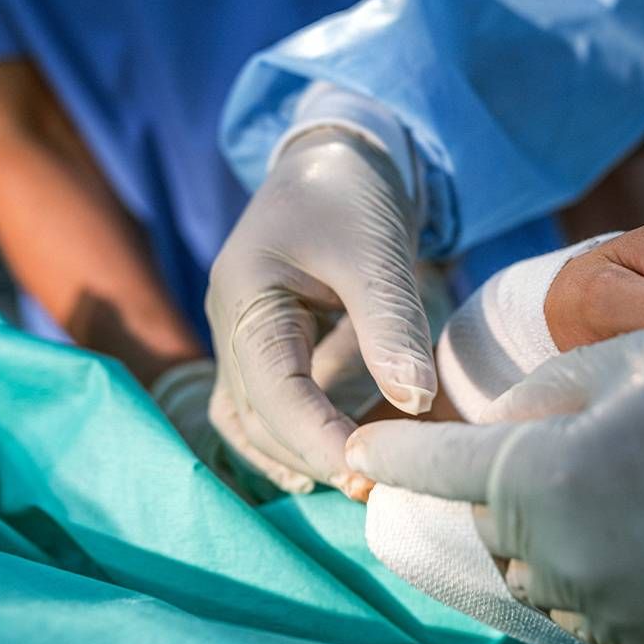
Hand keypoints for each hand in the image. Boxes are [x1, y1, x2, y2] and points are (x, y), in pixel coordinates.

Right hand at [206, 127, 435, 498]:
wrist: (337, 159)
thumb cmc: (352, 195)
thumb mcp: (376, 253)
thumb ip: (391, 327)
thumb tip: (414, 403)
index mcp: (245, 296)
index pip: (273, 391)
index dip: (318, 440)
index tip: (369, 474)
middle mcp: (230, 324)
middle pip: (259, 415)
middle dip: (313, 454)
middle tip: (378, 484)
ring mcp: (240, 337)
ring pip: (251, 419)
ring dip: (294, 455)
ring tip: (352, 482)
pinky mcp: (263, 345)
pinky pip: (260, 407)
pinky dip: (288, 438)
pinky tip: (327, 462)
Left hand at [347, 331, 643, 643]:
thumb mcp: (629, 361)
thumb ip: (545, 395)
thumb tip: (508, 426)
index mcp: (536, 476)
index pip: (434, 467)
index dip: (391, 453)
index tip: (359, 450)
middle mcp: (555, 556)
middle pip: (493, 525)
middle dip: (506, 489)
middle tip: (565, 452)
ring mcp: (603, 610)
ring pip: (540, 572)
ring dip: (555, 535)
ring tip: (621, 496)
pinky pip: (593, 612)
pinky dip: (600, 577)